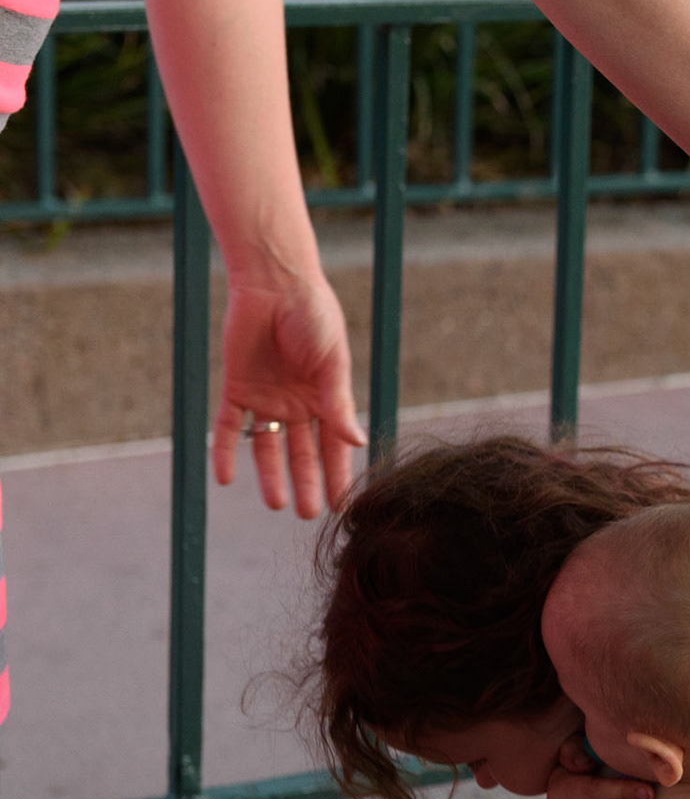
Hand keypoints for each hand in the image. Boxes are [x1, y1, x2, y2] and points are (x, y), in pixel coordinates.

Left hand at [211, 281, 365, 517]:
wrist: (275, 283)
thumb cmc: (313, 316)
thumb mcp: (332, 362)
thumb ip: (339, 403)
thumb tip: (357, 443)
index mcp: (326, 398)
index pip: (334, 446)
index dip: (338, 474)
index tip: (341, 504)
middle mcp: (297, 403)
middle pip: (301, 452)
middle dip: (306, 483)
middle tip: (307, 514)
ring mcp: (266, 398)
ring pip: (267, 446)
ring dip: (271, 475)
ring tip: (276, 503)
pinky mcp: (236, 387)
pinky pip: (228, 427)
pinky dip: (225, 452)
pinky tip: (224, 478)